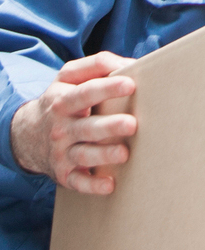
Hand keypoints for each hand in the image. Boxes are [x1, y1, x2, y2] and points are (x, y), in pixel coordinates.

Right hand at [10, 52, 136, 194]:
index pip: (85, 93)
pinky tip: (110, 184)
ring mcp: (61, 152)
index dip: (107, 88)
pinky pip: (78, 181)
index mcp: (63, 100)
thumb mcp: (70, 76)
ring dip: (104, 155)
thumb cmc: (63, 99)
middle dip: (109, 126)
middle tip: (131, 124)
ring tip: (124, 153)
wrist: (28, 134)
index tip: (130, 84)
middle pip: (86, 127)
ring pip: (83, 154)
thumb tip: (132, 64)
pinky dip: (92, 185)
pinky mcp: (64, 173)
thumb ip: (98, 65)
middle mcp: (61, 127)